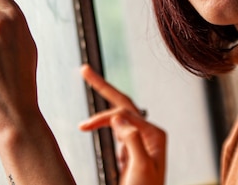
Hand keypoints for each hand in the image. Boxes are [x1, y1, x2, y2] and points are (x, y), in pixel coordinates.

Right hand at [79, 64, 165, 184]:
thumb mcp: (141, 167)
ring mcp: (139, 142)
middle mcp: (149, 134)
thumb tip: (119, 116)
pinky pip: (116, 128)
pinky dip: (103, 120)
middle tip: (84, 69)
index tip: (83, 127)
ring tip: (87, 78)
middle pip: (123, 104)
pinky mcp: (130, 151)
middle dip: (103, 86)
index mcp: (154, 135)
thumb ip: (133, 139)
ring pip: (118, 114)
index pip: (125, 114)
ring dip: (102, 101)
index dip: (104, 116)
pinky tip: (94, 118)